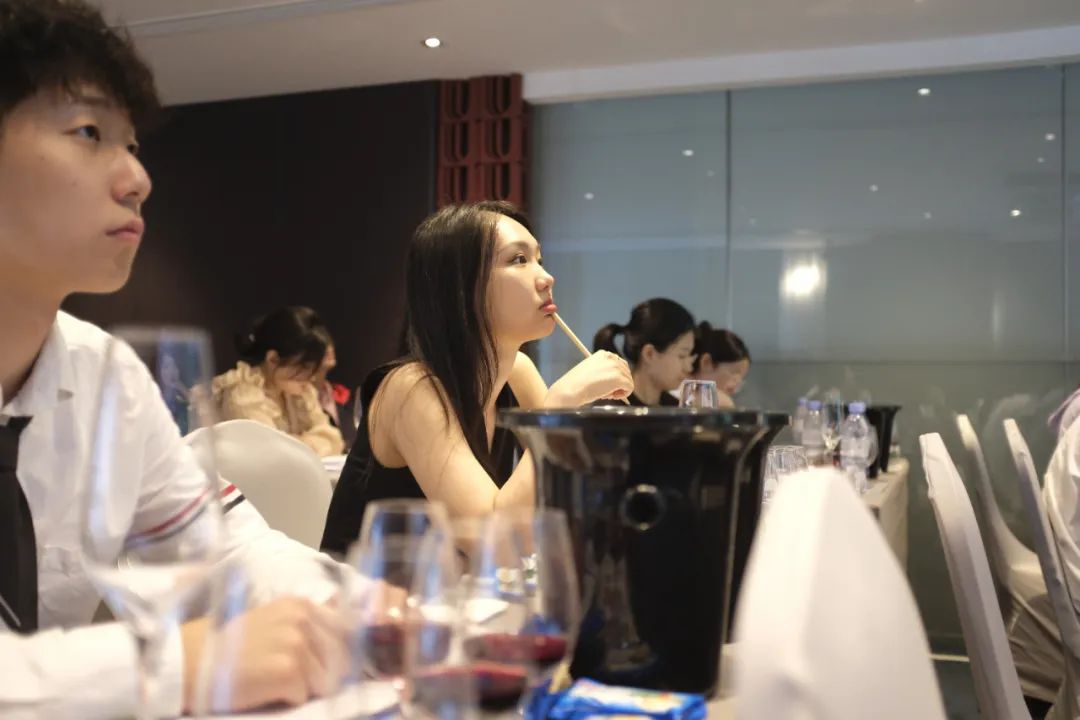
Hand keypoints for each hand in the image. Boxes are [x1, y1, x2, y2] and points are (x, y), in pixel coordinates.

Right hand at [181, 596, 348, 712]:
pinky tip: (264, 690)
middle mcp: (302, 619)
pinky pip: (303, 697)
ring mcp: (296, 644)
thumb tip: (347, 628)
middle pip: (339, 661)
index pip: (345, 633)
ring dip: (303, 689)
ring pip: (324, 682)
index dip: (337, 655)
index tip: (322, 665)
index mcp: (301, 605)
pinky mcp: (287, 671)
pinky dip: (286, 700)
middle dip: (321, 675)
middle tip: (290, 677)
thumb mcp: (275, 620)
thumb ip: (309, 623)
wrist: (192, 664)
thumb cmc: (232, 647)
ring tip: (273, 681)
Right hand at [544, 351, 633, 406]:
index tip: (604, 385)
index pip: (619, 364)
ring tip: (605, 393)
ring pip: (628, 380)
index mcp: (603, 354)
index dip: (614, 377)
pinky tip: (610, 396)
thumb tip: (615, 380)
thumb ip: (604, 371)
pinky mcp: (619, 378)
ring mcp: (616, 367)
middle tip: (605, 391)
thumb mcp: (591, 370)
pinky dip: (623, 394)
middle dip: (618, 383)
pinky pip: (630, 387)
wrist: (571, 390)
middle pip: (626, 371)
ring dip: (619, 389)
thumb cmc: (576, 384)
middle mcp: (611, 357)